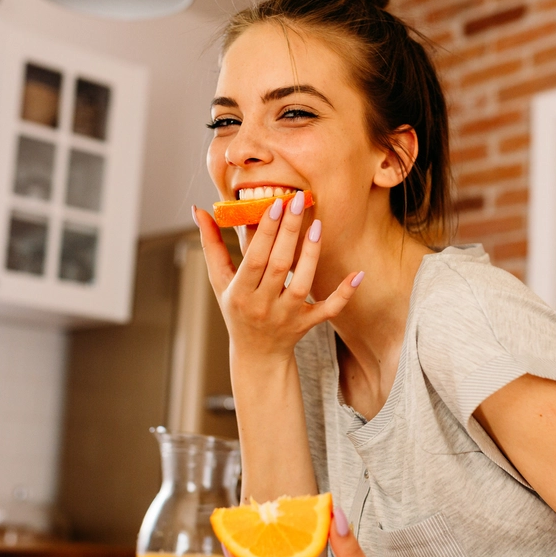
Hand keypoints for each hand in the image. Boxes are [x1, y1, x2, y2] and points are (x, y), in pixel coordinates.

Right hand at [193, 193, 361, 359]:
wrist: (257, 355)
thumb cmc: (236, 310)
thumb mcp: (219, 281)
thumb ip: (210, 245)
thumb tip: (198, 210)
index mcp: (240, 293)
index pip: (254, 259)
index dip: (265, 231)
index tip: (275, 203)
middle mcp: (263, 306)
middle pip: (280, 266)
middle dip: (289, 232)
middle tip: (297, 201)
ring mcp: (287, 316)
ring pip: (303, 284)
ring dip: (311, 255)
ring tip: (317, 225)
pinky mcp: (308, 324)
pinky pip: (329, 309)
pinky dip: (344, 294)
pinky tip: (357, 274)